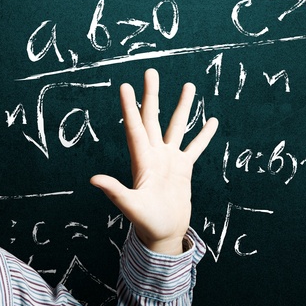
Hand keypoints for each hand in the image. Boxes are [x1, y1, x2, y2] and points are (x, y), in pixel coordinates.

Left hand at [90, 68, 217, 254]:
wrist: (163, 234)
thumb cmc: (146, 223)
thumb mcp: (131, 207)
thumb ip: (115, 191)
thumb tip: (93, 179)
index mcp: (142, 160)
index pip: (135, 127)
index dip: (130, 107)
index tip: (126, 86)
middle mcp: (154, 155)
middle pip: (153, 118)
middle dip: (152, 95)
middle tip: (151, 71)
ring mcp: (169, 160)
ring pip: (177, 126)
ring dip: (182, 107)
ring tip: (189, 86)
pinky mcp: (183, 169)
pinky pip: (195, 147)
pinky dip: (203, 134)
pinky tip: (211, 120)